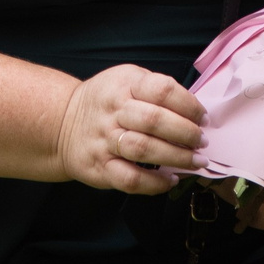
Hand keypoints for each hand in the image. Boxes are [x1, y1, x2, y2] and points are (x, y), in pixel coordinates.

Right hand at [56, 64, 204, 193]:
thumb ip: (156, 91)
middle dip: (187, 133)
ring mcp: (104, 140)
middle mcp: (113, 111)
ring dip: (176, 157)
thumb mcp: (126, 81)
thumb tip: (195, 113)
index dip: (188, 105)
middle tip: (202, 142)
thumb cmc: (104, 102)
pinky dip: (154, 183)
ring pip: (144, 149)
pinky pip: (130, 178)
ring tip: (195, 161)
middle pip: (155, 120)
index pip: (161, 90)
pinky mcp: (99, 167)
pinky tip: (170, 180)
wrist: (60, 123)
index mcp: (124, 84)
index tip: (202, 118)